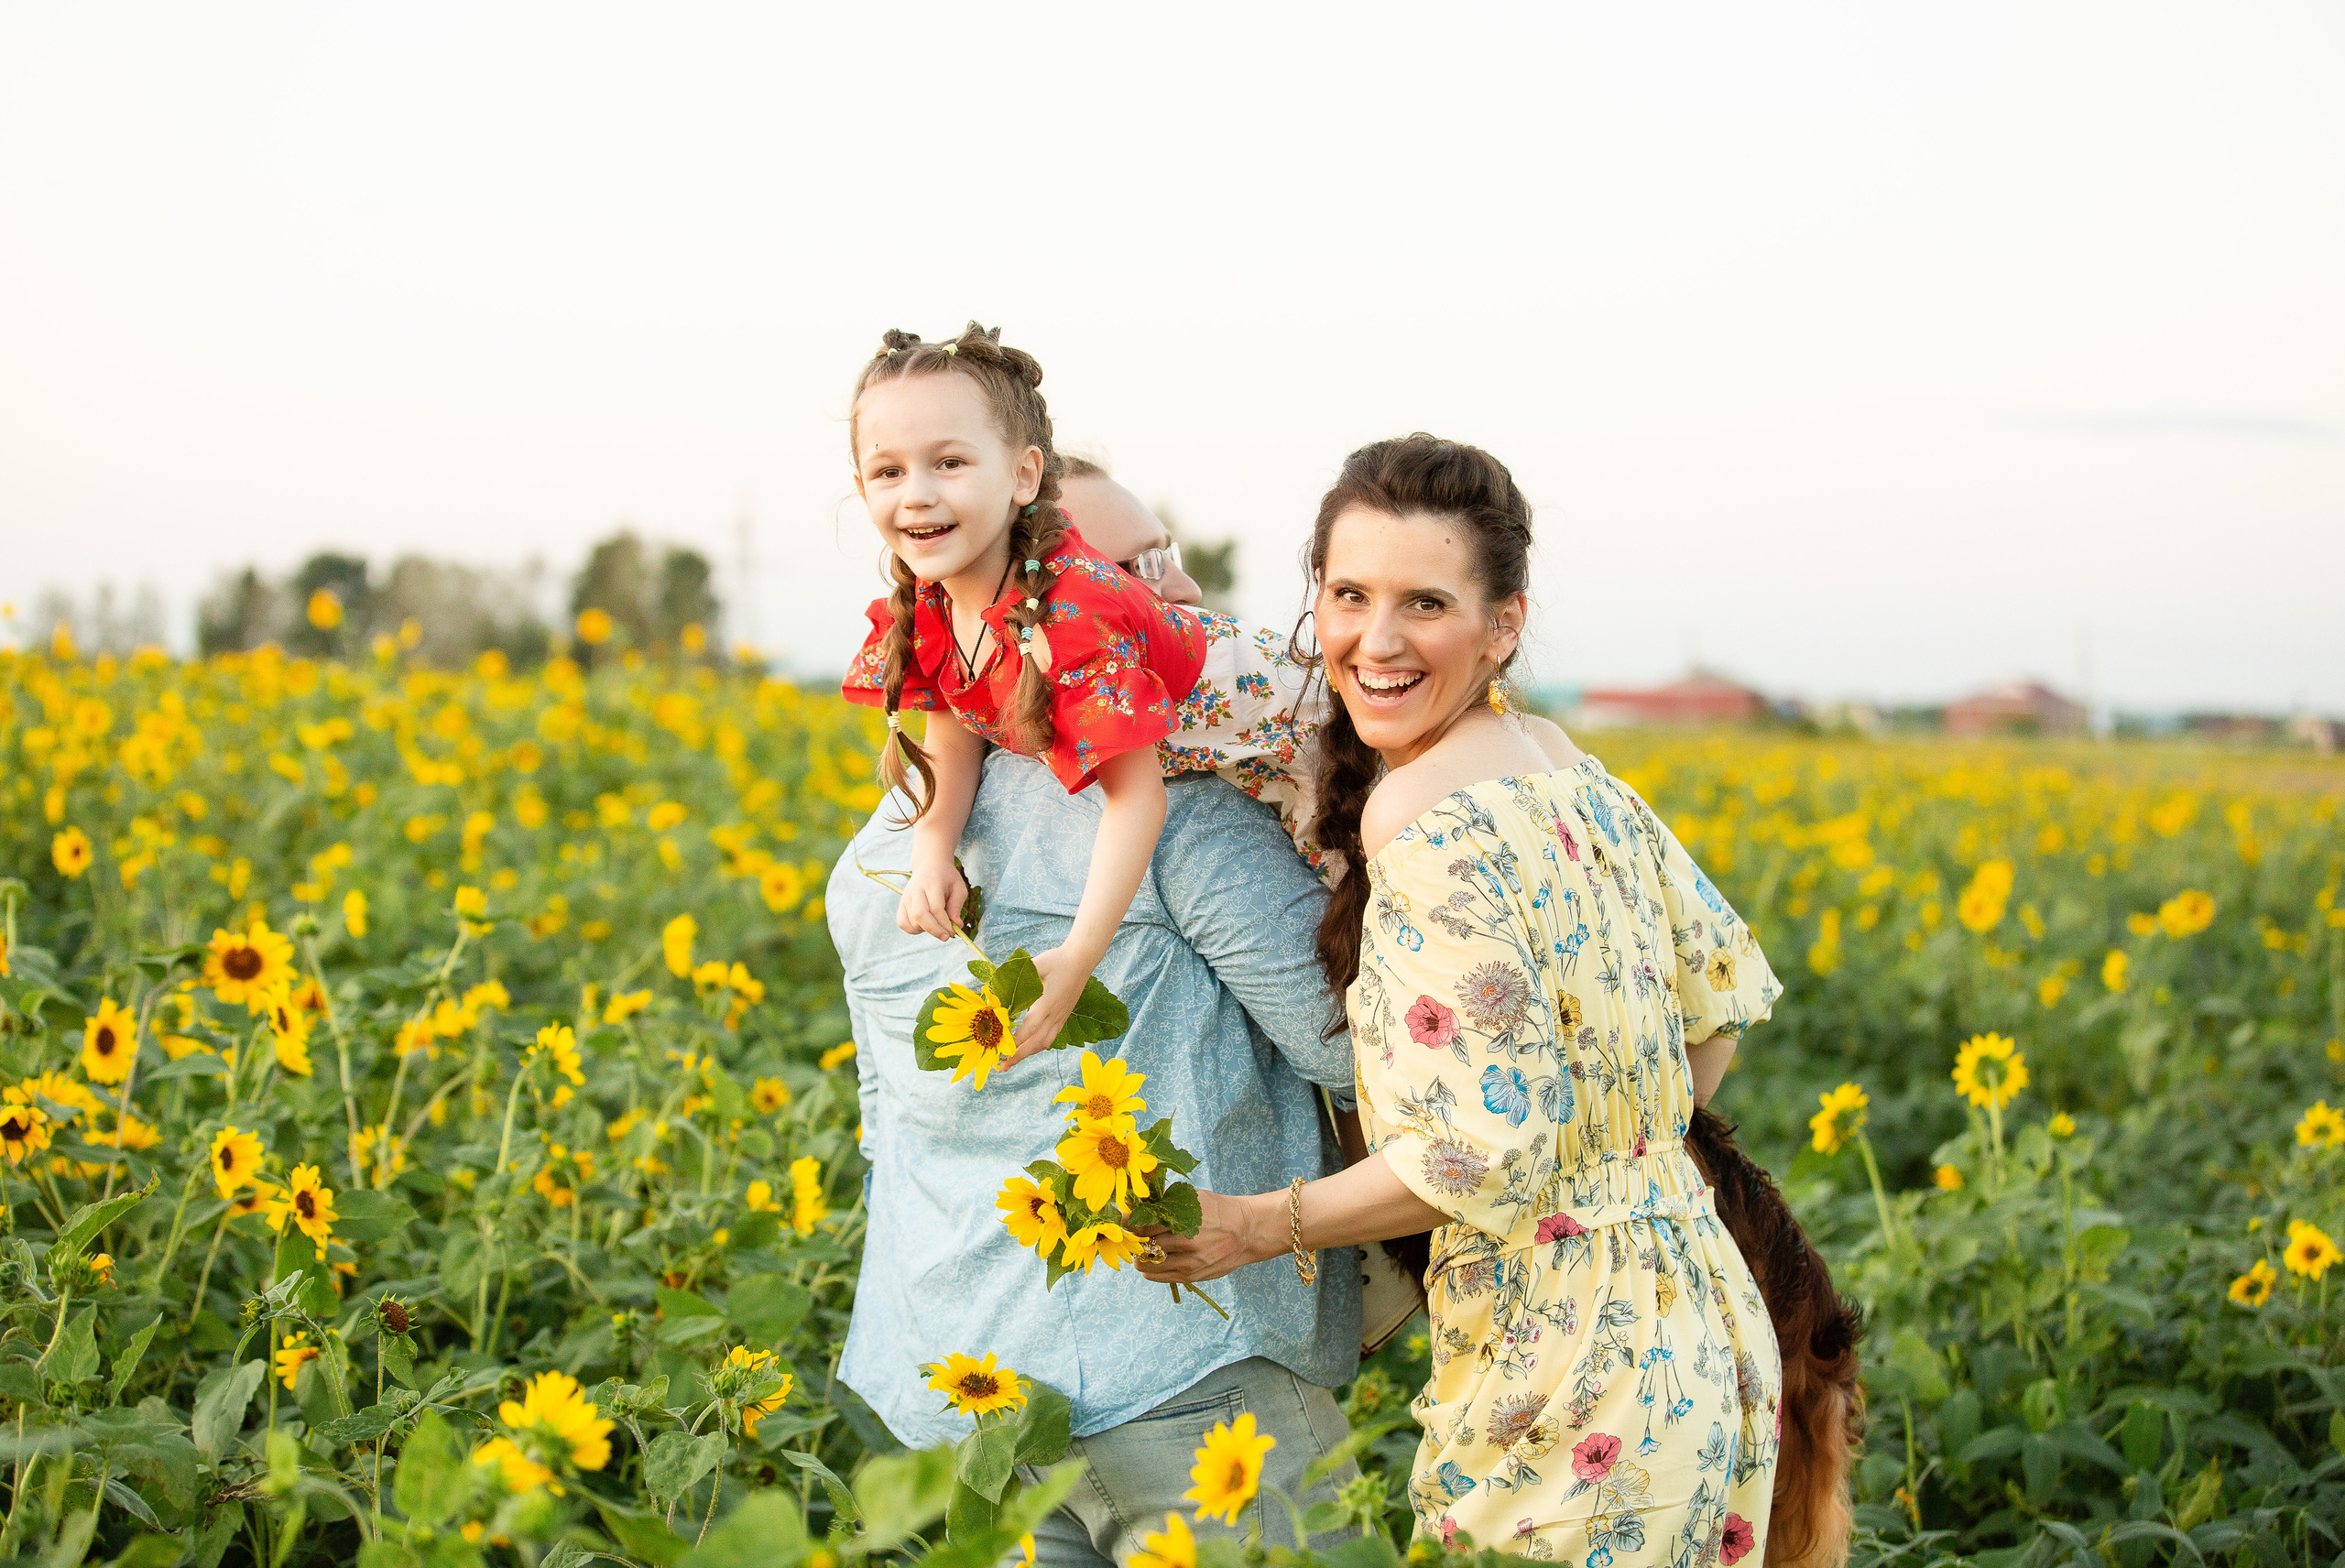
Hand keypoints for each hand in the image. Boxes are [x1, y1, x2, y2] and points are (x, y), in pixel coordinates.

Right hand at [895, 859, 968, 941]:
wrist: (929, 864)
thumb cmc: (947, 878)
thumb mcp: (958, 888)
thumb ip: (957, 907)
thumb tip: (956, 926)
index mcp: (932, 883)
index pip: (936, 908)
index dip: (944, 923)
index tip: (954, 931)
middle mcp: (916, 889)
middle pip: (920, 915)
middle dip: (934, 930)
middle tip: (946, 937)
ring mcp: (906, 897)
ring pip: (911, 921)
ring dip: (926, 930)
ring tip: (936, 925)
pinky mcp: (901, 904)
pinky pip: (902, 923)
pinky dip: (913, 930)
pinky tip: (924, 926)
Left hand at [1003, 945, 1092, 1065]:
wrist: (1082, 960)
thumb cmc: (1059, 960)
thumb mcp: (1038, 962)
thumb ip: (1020, 973)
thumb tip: (1000, 981)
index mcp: (1047, 1003)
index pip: (1031, 1027)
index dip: (1017, 1041)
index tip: (1003, 1050)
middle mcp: (1054, 1014)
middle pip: (1036, 1042)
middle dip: (1019, 1055)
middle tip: (1003, 1066)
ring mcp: (1060, 1017)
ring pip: (1044, 1043)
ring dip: (1028, 1054)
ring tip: (1013, 1061)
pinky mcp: (1063, 1017)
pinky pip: (1050, 1038)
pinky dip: (1038, 1047)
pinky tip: (1029, 1048)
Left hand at [1136, 1189, 1279, 1284]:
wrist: (1247, 1232)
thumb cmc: (1219, 1210)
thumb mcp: (1194, 1198)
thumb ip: (1166, 1202)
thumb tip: (1137, 1204)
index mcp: (1185, 1221)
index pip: (1144, 1225)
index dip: (1129, 1222)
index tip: (1122, 1219)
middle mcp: (1186, 1244)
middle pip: (1145, 1246)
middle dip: (1134, 1240)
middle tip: (1130, 1234)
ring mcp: (1190, 1263)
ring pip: (1150, 1265)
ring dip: (1140, 1257)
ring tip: (1140, 1249)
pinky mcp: (1193, 1276)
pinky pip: (1161, 1277)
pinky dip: (1150, 1270)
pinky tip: (1149, 1262)